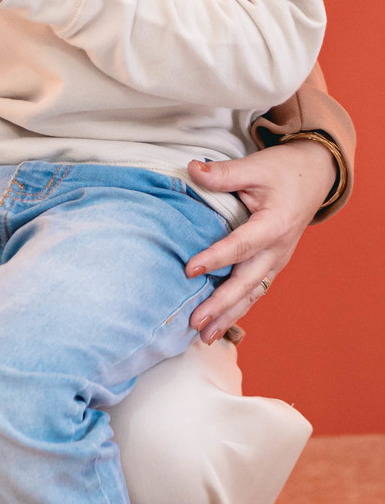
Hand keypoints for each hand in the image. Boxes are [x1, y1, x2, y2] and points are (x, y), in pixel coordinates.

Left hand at [185, 138, 338, 342]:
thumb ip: (224, 174)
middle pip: (247, 281)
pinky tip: (219, 326)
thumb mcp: (255, 167)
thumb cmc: (284, 171)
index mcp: (275, 224)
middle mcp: (278, 249)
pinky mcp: (273, 264)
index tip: (189, 270)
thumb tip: (192, 169)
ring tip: (204, 337)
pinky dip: (238, 310)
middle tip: (195, 321)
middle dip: (221, 304)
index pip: (241, 245)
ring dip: (229, 316)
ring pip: (252, 293)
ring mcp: (277, 260)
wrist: (314, 176)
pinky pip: (255, 291)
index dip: (215, 258)